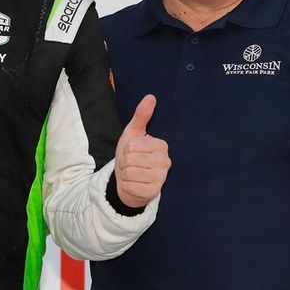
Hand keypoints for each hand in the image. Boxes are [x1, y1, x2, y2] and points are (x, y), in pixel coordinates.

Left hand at [114, 94, 170, 208]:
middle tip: (130, 165)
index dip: (126, 149)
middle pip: (131, 159)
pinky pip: (131, 186)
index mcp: (162, 145)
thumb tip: (150, 97)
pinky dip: (127, 186)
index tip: (132, 152)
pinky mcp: (154, 192)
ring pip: (130, 173)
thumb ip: (141, 116)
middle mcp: (166, 161)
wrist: (128, 181)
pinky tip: (133, 185)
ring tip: (131, 174)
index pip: (133, 144)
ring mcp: (161, 178)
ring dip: (125, 174)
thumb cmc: (131, 155)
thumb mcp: (133, 134)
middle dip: (124, 162)